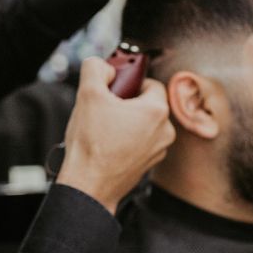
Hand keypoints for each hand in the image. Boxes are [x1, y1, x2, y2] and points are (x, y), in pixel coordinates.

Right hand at [56, 57, 175, 213]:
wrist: (89, 186)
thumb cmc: (91, 144)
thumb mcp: (87, 93)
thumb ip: (95, 68)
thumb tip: (103, 66)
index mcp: (157, 111)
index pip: (150, 83)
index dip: (129, 83)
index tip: (113, 90)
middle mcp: (165, 131)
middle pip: (147, 103)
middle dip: (126, 103)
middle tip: (104, 109)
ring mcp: (158, 150)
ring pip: (143, 124)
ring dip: (126, 122)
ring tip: (103, 129)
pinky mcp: (148, 164)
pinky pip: (140, 142)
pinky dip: (126, 140)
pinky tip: (107, 145)